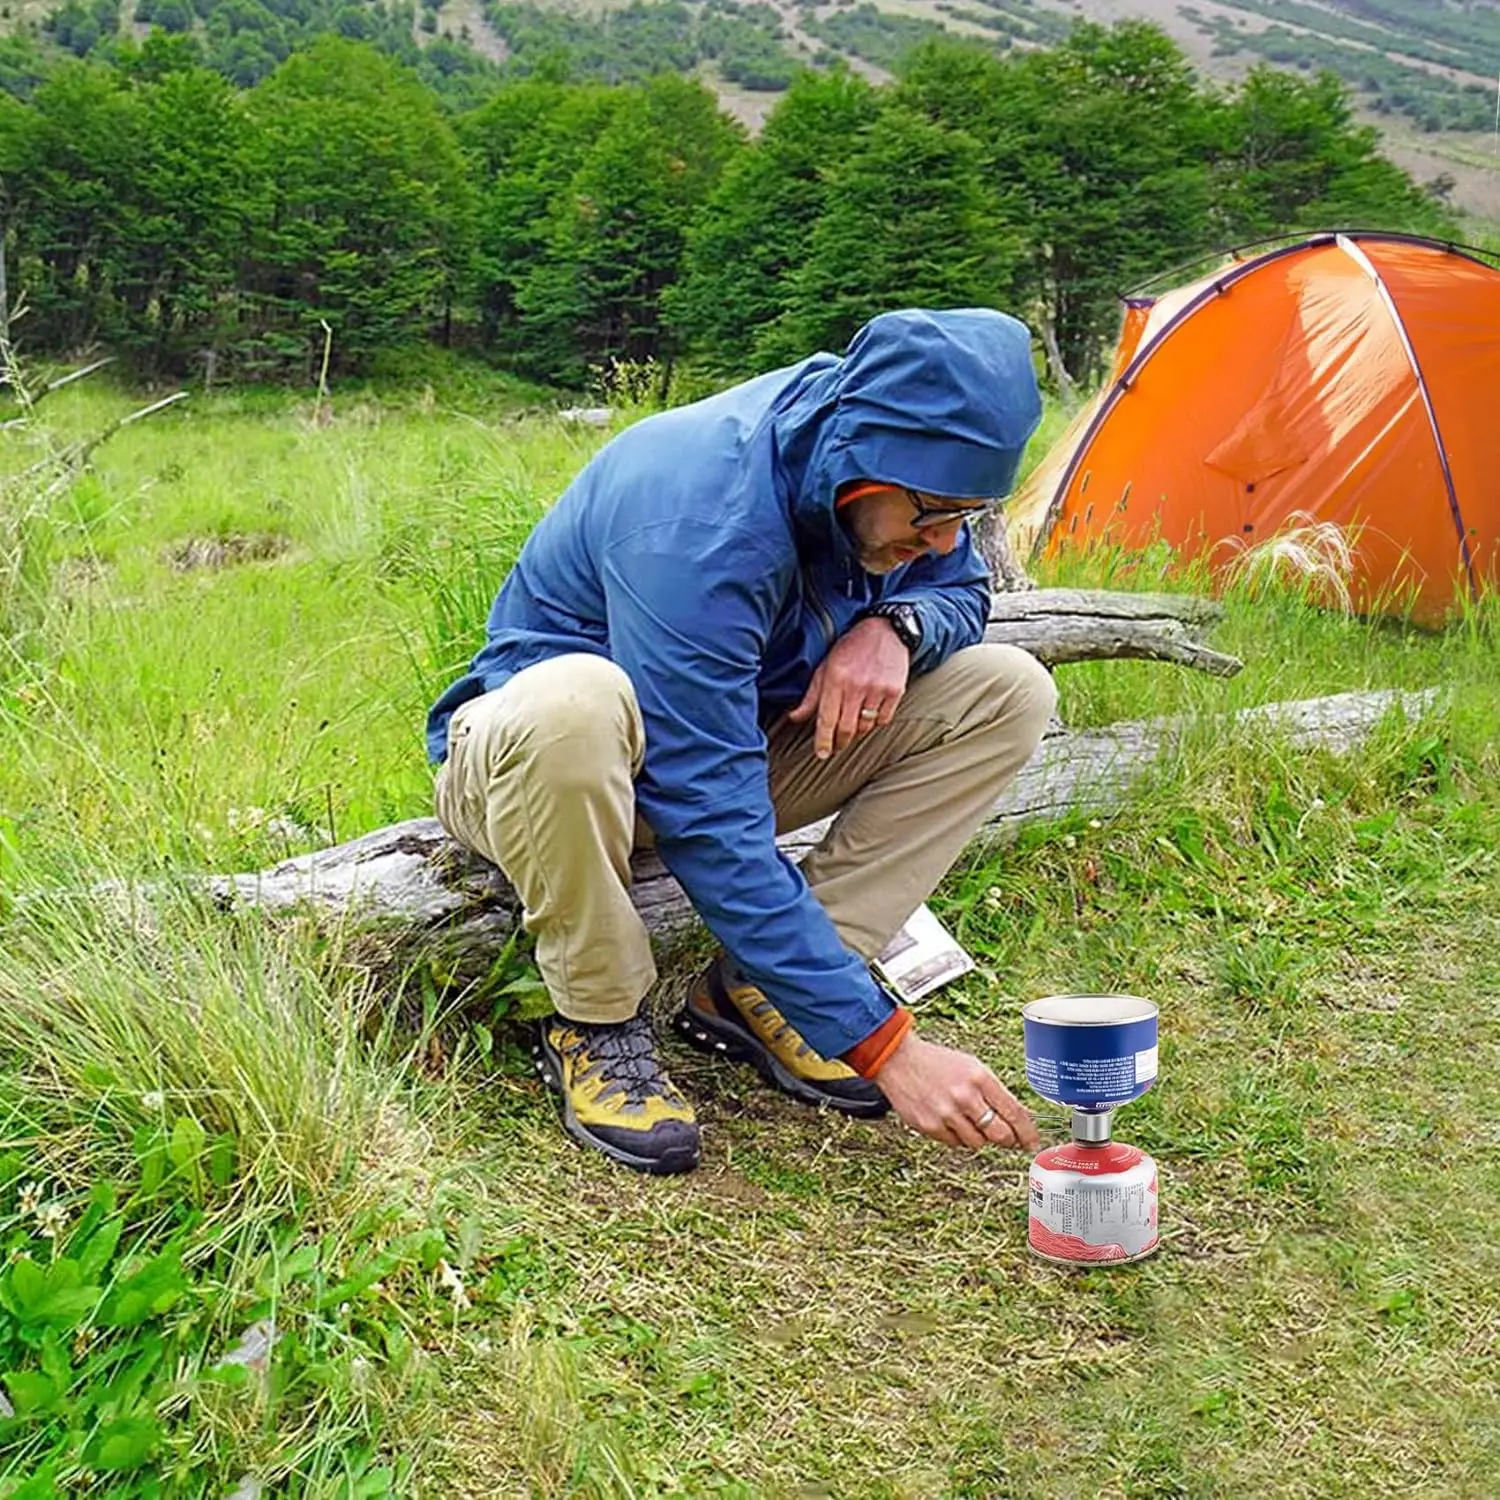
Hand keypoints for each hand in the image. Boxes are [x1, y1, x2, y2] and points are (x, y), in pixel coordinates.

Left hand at [786, 616, 909, 759]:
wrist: (885, 630)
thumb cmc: (851, 648)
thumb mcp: (826, 667)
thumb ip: (812, 695)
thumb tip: (795, 717)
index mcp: (835, 678)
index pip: (827, 718)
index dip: (823, 740)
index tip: (822, 754)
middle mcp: (856, 685)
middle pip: (847, 728)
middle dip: (840, 742)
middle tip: (836, 745)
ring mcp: (877, 689)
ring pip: (865, 726)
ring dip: (858, 729)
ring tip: (854, 719)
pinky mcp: (895, 691)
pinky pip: (883, 719)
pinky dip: (876, 721)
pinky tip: (871, 710)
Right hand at [875, 1032, 1038, 1150]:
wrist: (899, 1060)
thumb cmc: (937, 1063)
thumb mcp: (972, 1067)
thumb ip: (994, 1092)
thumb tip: (1016, 1120)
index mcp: (980, 1077)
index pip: (1014, 1113)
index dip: (1028, 1132)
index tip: (1033, 1142)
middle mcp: (965, 1096)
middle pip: (1001, 1134)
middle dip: (1008, 1139)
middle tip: (1007, 1138)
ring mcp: (947, 1113)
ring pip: (978, 1143)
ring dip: (980, 1137)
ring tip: (968, 1120)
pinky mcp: (930, 1126)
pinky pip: (956, 1144)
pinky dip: (958, 1137)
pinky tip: (951, 1120)